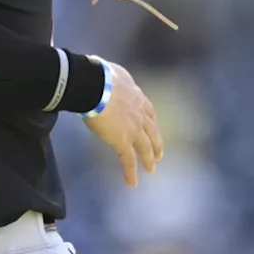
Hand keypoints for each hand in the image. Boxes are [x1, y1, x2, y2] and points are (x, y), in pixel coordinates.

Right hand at [82, 60, 163, 187]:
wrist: (95, 86)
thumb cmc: (98, 75)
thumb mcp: (110, 72)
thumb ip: (111, 76)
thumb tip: (100, 70)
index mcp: (136, 96)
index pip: (148, 111)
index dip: (151, 121)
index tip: (152, 126)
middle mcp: (139, 114)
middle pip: (152, 131)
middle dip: (156, 143)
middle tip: (158, 153)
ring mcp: (133, 129)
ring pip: (145, 148)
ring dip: (148, 159)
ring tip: (151, 169)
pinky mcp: (123, 142)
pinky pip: (128, 161)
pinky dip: (131, 173)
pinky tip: (132, 183)